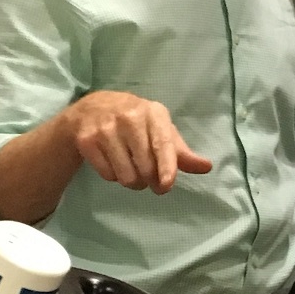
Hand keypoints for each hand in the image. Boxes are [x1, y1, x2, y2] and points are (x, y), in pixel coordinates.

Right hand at [54, 92, 212, 194]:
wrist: (91, 108)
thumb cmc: (135, 122)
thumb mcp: (160, 130)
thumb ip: (182, 152)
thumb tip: (207, 167)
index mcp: (153, 112)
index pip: (162, 143)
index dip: (166, 166)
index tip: (166, 184)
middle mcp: (129, 116)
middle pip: (144, 166)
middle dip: (149, 181)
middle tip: (148, 179)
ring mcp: (105, 127)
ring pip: (125, 174)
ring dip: (131, 182)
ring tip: (131, 171)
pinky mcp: (87, 139)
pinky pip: (107, 174)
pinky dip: (112, 176)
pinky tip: (113, 162)